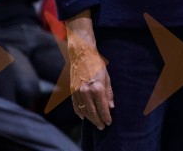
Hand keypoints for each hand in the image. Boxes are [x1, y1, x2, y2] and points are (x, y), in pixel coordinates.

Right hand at [66, 13, 113, 129]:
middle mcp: (86, 91)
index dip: (106, 116)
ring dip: (89, 118)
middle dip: (98, 120)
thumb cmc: (97, 65)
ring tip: (95, 123)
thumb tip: (111, 106)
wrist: (82, 55)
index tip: (109, 122)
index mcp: (97, 87)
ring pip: (83, 110)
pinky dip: (79, 112)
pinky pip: (75, 105)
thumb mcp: (107, 77)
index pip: (102, 107)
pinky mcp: (72, 91)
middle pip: (92, 111)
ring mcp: (77, 91)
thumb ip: (109, 93)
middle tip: (102, 127)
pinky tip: (83, 117)